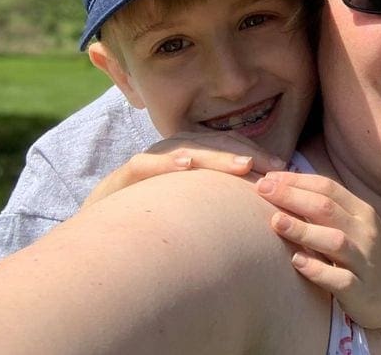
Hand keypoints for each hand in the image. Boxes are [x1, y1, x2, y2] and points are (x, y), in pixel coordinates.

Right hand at [83, 131, 287, 207]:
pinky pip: (146, 164)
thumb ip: (218, 196)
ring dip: (215, 155)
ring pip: (185, 150)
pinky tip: (187, 165)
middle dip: (245, 153)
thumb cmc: (150, 219)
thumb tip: (263, 198)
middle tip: (272, 165)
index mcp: (187, 156)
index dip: (255, 152)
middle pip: (212, 145)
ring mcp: (146, 162)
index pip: (226, 146)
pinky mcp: (122, 178)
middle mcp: (169, 152)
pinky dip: (166, 162)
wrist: (96, 236)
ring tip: (243, 164)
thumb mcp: (189, 204)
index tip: (283, 168)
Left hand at [256, 171, 380, 327]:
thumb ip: (327, 208)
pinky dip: (318, 269)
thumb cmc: (367, 252)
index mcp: (361, 212)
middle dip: (293, 197)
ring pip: (334, 241)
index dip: (297, 181)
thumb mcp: (355, 224)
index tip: (268, 179)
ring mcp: (364, 261)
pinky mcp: (361, 290)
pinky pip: (339, 278)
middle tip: (262, 190)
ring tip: (275, 221)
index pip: (328, 188)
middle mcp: (364, 232)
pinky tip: (297, 261)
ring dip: (303, 230)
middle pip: (328, 209)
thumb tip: (285, 187)